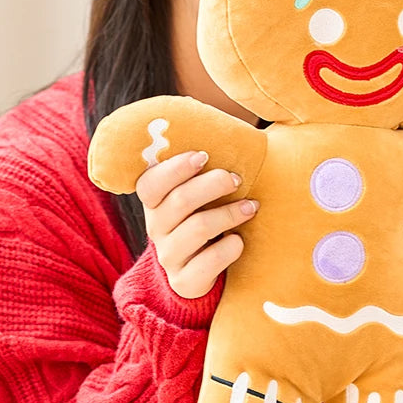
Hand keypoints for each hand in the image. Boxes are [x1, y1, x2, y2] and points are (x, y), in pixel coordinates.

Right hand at [136, 150, 258, 298]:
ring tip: (252, 207)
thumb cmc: (204, 221)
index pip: (150, 183)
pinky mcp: (185, 281)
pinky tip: (239, 241)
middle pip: (178, 201)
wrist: (198, 276)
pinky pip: (208, 263)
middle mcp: (157, 228)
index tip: (204, 156)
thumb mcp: (198, 197)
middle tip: (237, 179)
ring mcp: (170, 256)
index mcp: (156, 204)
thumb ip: (205, 168)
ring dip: (229, 214)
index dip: (175, 168)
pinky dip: (229, 249)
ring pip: (197, 229)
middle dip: (213, 185)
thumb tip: (231, 121)